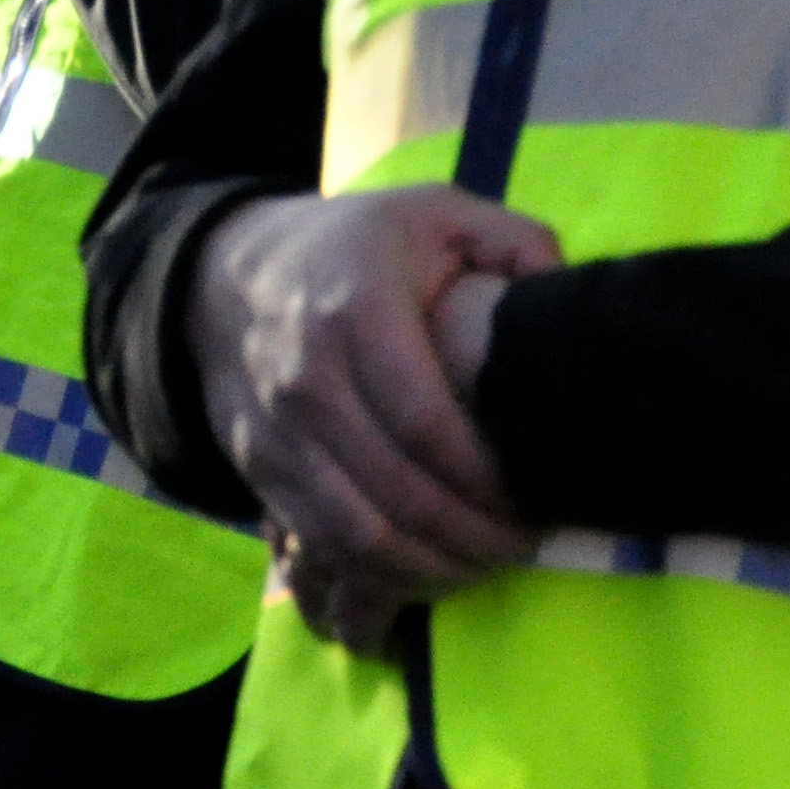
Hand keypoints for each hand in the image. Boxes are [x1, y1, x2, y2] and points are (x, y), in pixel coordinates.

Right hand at [192, 189, 552, 653]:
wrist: (225, 274)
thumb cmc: (353, 247)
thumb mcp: (434, 211)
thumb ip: (514, 240)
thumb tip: (564, 290)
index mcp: (357, 311)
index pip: (426, 424)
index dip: (486, 479)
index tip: (534, 500)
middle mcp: (307, 379)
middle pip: (397, 492)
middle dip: (472, 538)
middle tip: (523, 547)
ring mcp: (275, 432)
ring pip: (356, 535)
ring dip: (429, 570)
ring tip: (482, 567)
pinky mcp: (257, 469)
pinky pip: (319, 544)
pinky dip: (376, 576)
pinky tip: (424, 571)